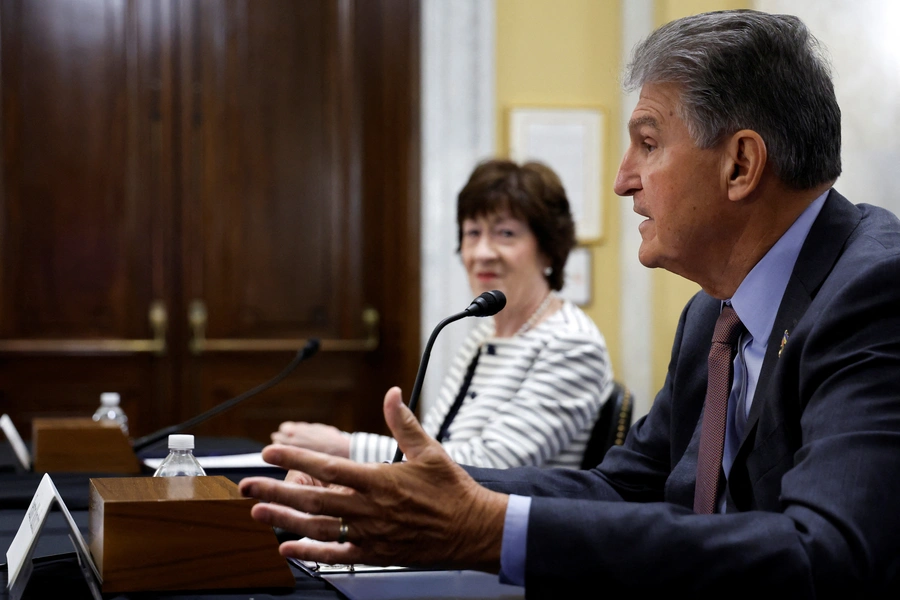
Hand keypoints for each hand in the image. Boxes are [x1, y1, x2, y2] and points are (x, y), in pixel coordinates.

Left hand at [240, 387, 508, 571]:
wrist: (473, 530)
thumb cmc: (453, 491)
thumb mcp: (430, 450)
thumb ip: (404, 422)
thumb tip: (390, 393)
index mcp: (380, 480)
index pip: (327, 467)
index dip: (294, 459)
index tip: (270, 452)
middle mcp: (370, 509)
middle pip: (312, 499)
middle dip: (275, 490)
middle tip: (246, 485)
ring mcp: (370, 534)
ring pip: (317, 527)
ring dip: (284, 519)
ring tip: (257, 512)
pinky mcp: (376, 554)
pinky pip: (336, 555)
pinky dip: (310, 552)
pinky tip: (289, 548)